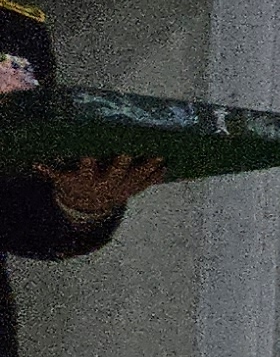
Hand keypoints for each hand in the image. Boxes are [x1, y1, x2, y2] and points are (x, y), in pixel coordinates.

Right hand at [38, 155, 163, 223]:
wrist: (89, 205)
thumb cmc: (75, 182)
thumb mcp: (62, 179)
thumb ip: (51, 171)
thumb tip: (35, 163)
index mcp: (87, 181)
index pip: (86, 172)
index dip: (88, 164)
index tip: (89, 155)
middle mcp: (106, 186)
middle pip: (116, 175)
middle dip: (122, 164)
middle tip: (127, 152)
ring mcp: (122, 189)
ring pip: (136, 179)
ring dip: (147, 168)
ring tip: (158, 156)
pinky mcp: (133, 189)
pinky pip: (146, 184)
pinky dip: (156, 177)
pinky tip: (166, 167)